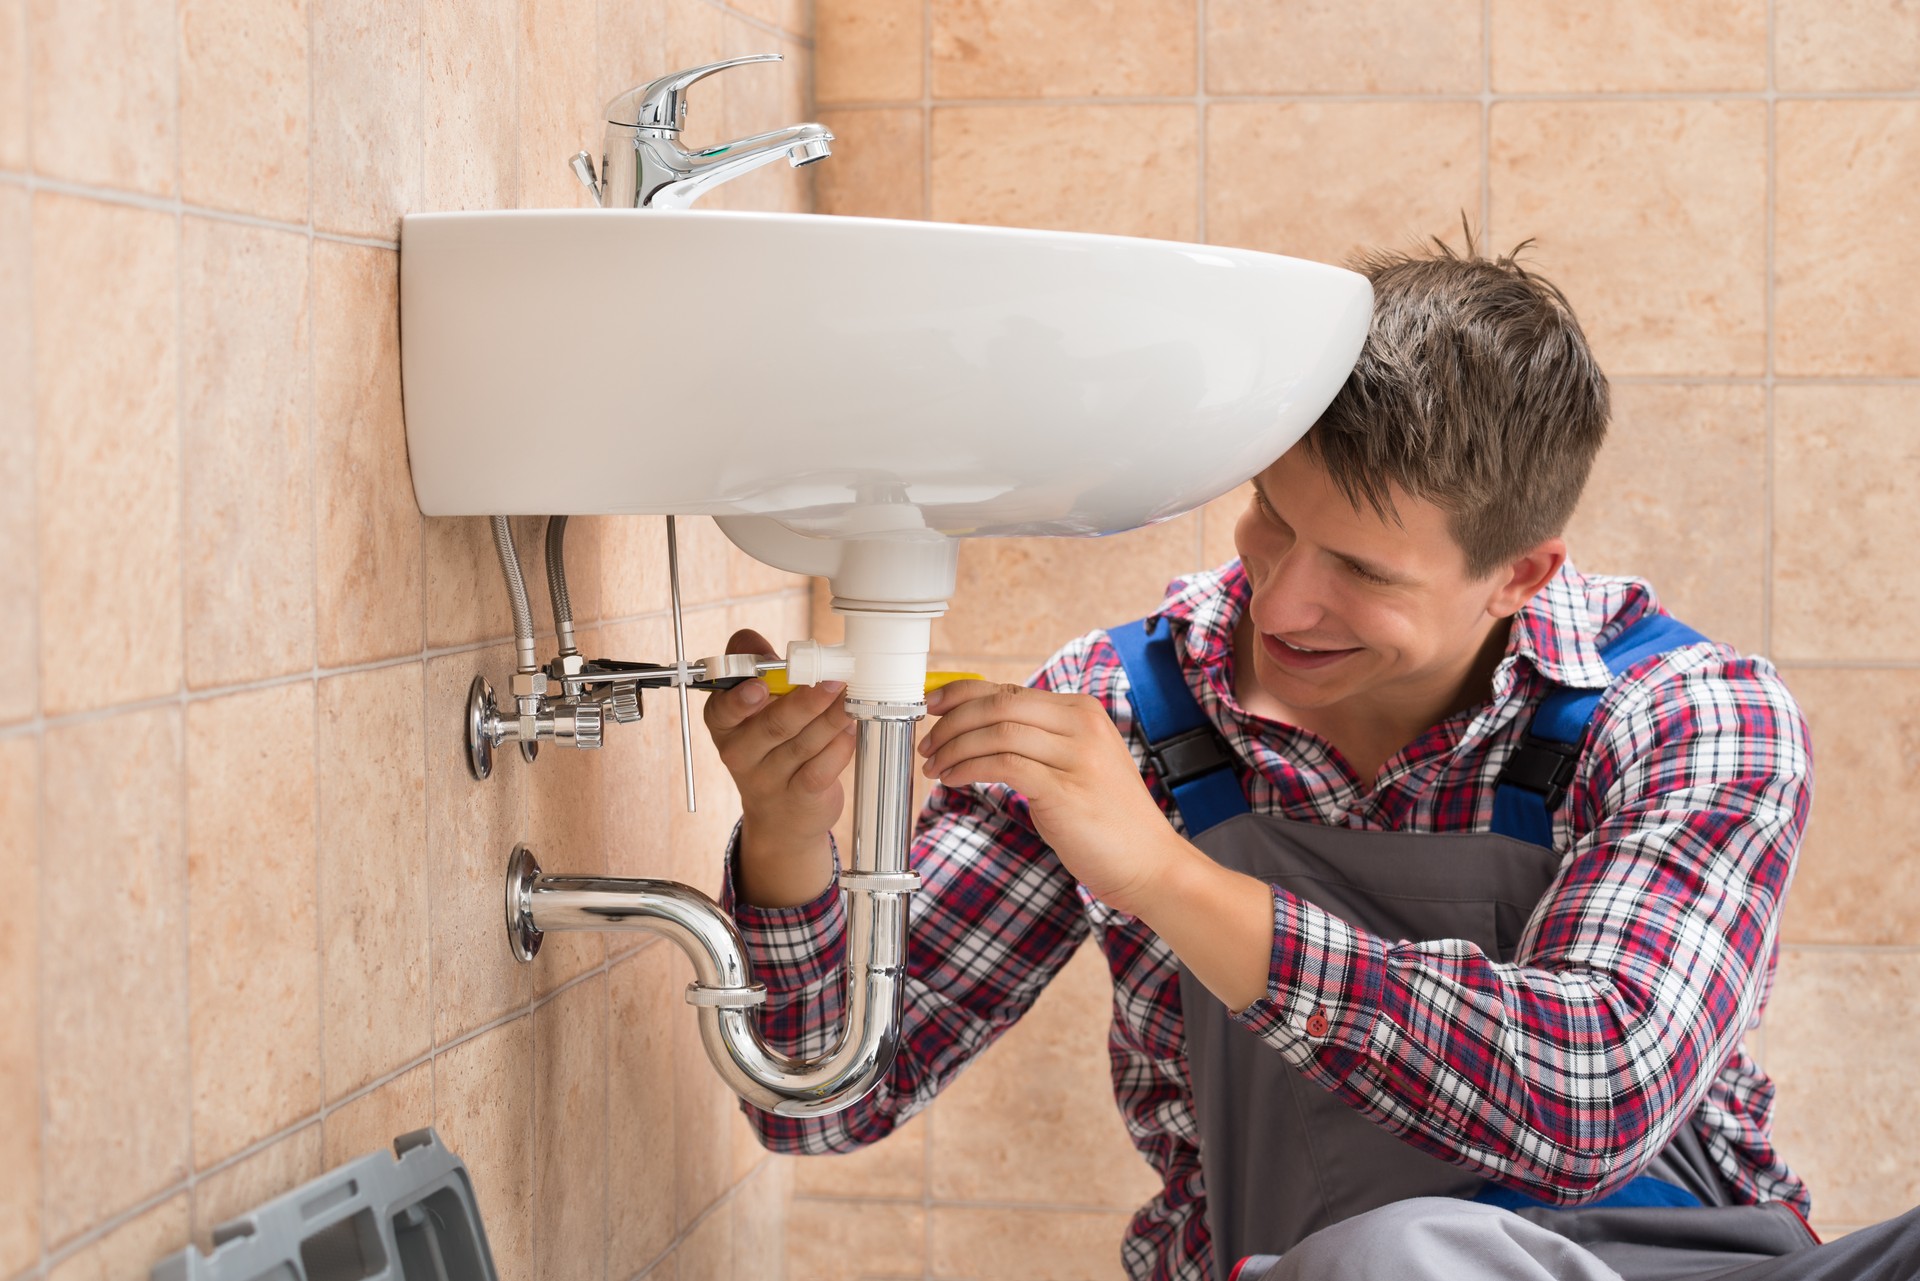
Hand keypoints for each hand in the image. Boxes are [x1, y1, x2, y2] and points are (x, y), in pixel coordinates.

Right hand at [703, 628, 853, 904]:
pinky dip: (840, 746)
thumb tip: (757, 643)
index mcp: (724, 723)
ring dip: (831, 718)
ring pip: (803, 744)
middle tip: (834, 680)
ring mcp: (768, 780)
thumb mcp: (756, 707)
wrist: (782, 817)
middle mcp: (739, 753)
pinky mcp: (799, 798)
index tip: (760, 685)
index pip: (722, 709)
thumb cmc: (771, 745)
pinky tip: (850, 729)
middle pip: (772, 725)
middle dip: (805, 701)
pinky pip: (821, 769)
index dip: (740, 698)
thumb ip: (758, 669)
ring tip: (851, 699)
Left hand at [917, 680, 1187, 916]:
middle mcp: (1082, 725)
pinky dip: (968, 769)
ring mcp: (1076, 756)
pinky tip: (954, 781)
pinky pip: (1001, 765)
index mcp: (1083, 711)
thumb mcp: (1077, 765)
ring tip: (935, 767)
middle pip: (998, 705)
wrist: (1151, 864)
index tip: (933, 705)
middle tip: (928, 744)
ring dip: (954, 749)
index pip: (1009, 690)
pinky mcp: (1064, 790)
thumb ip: (1039, 743)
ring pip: (996, 732)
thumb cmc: (1109, 820)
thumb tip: (982, 731)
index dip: (962, 694)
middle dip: (952, 722)